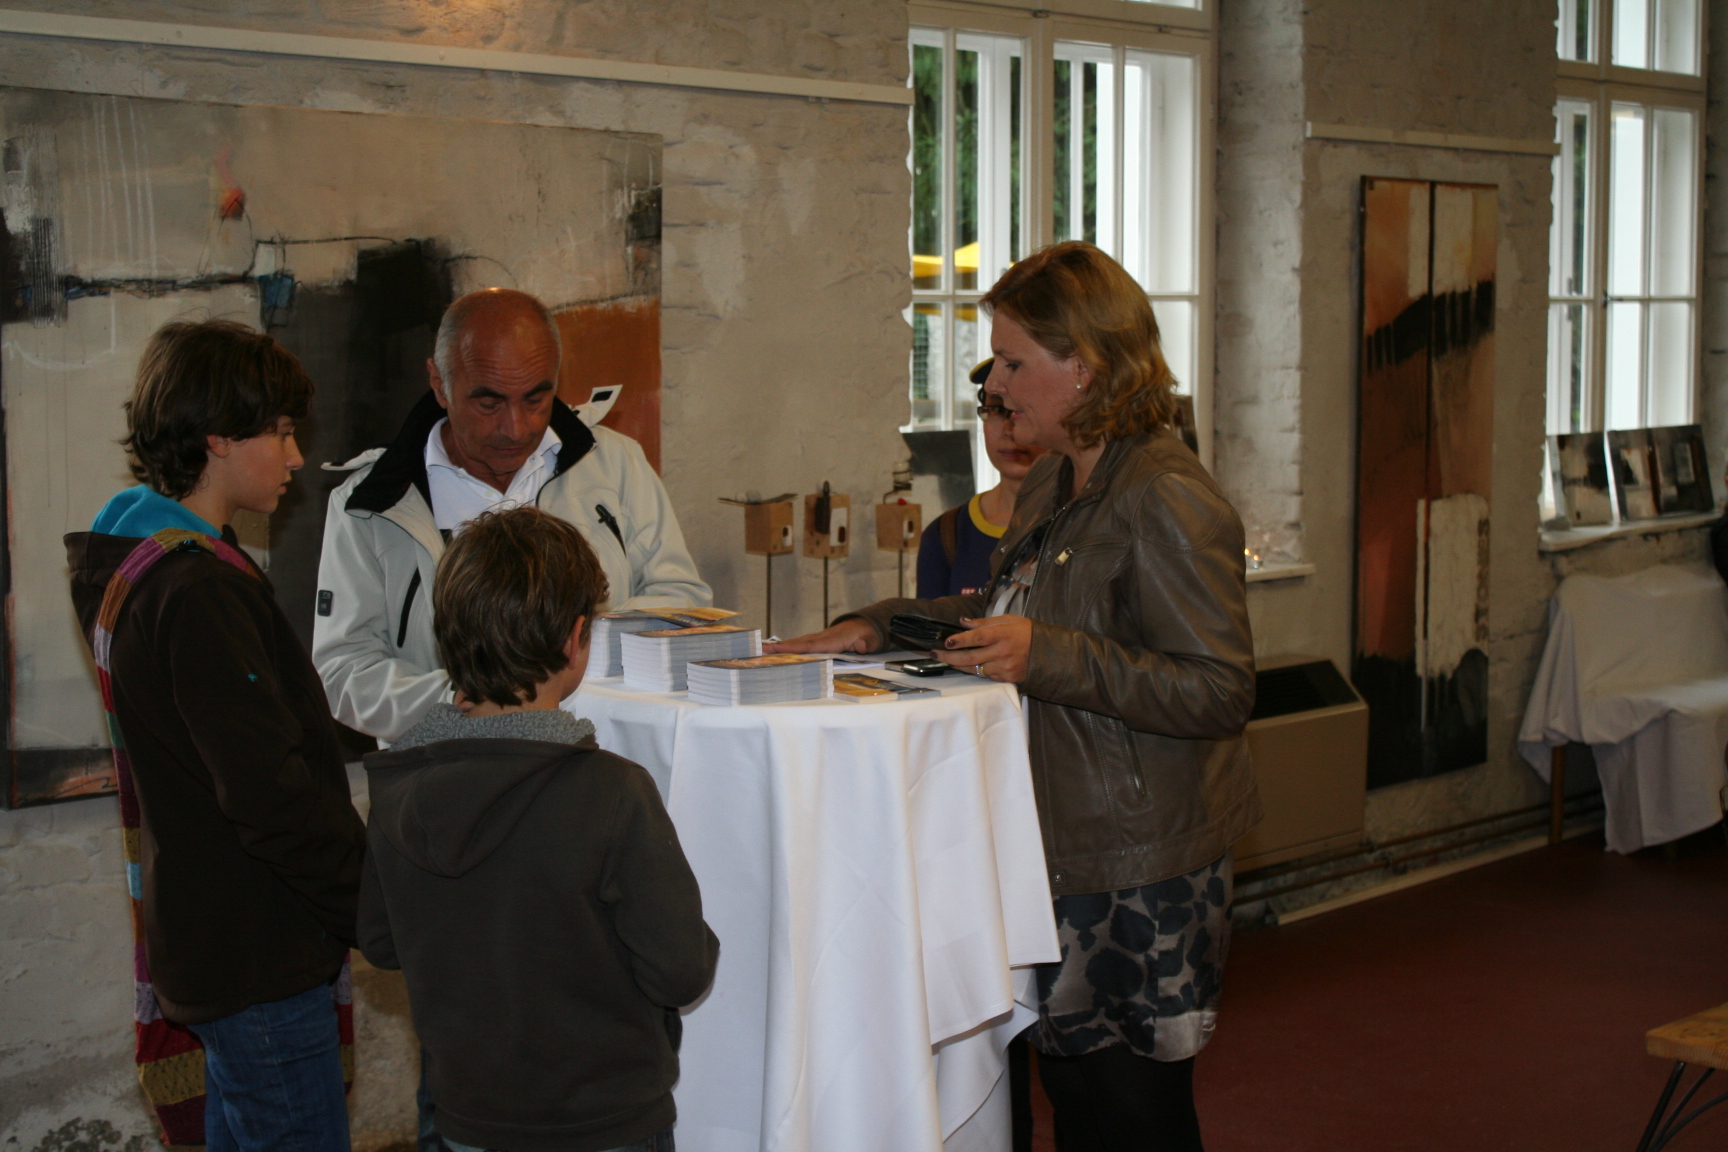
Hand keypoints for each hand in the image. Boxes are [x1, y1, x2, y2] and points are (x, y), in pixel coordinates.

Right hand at [763, 618, 879, 654]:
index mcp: (834, 639)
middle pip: (799, 643)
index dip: (796, 648)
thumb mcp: (870, 641)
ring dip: (780, 647)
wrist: (864, 627)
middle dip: (780, 647)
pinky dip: (787, 648)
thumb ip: (865, 645)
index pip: (812, 645)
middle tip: (761, 649)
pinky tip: (775, 652)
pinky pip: (800, 645)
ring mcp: (818, 638)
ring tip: (761, 650)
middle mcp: (822, 637)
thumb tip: (861, 646)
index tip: (780, 648)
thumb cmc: (867, 636)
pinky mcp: (816, 642)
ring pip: (797, 643)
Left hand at [934, 615, 1031, 682]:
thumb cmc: (1025, 632)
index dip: (961, 640)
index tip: (947, 641)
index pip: (978, 637)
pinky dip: (975, 670)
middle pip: (971, 657)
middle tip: (935, 653)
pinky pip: (985, 675)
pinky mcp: (1006, 678)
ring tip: (946, 659)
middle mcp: (1003, 652)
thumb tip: (962, 622)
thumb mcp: (1007, 620)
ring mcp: (1004, 667)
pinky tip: (967, 665)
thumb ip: (984, 623)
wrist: (1047, 652)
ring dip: (958, 665)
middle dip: (950, 656)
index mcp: (1002, 634)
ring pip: (975, 669)